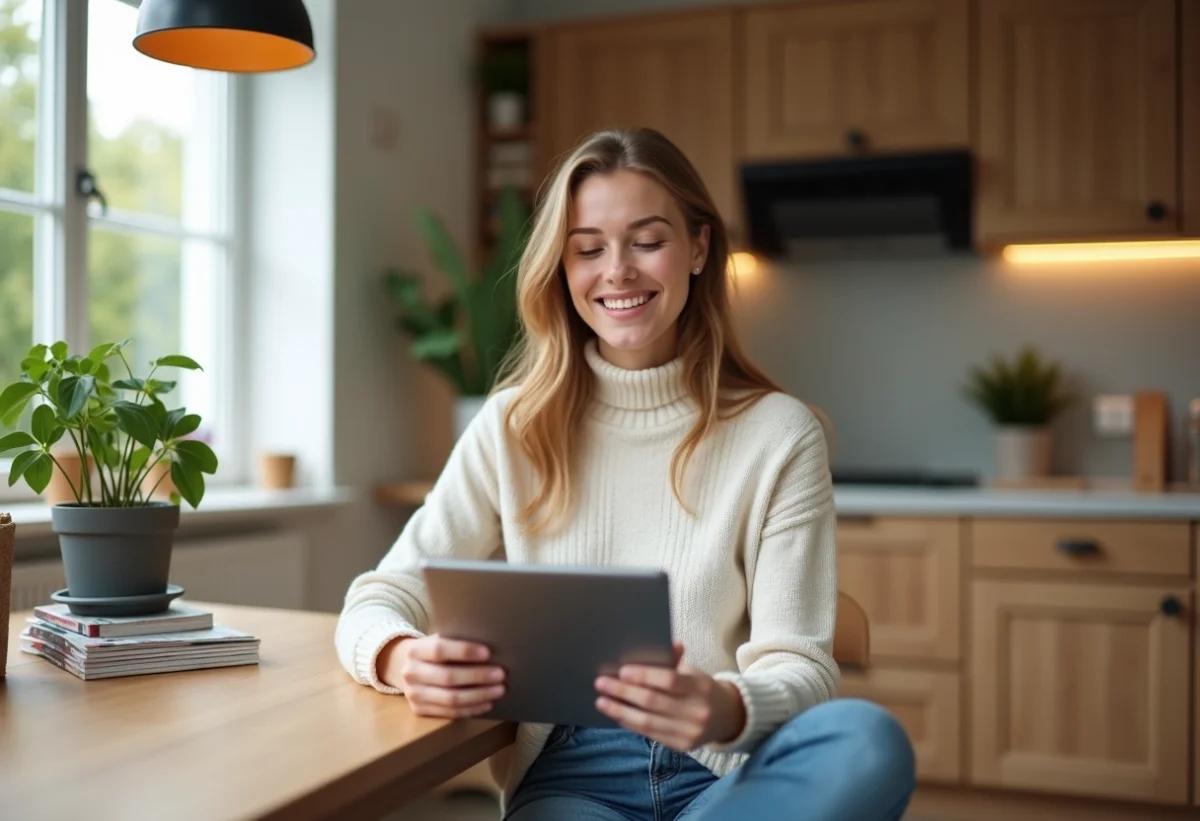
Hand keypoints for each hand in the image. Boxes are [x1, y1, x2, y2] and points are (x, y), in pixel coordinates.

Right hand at [378, 635, 505, 718]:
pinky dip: (471, 709)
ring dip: (478, 695)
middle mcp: (411, 673)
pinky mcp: (419, 710)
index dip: (464, 651)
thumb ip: (456, 642)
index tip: (488, 653)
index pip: (439, 650)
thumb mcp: (437, 640)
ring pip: (450, 699)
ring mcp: (414, 694)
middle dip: (478, 676)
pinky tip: (487, 703)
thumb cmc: (432, 652)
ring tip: (499, 690)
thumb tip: (491, 648)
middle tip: (501, 674)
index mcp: (415, 650)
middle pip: (448, 677)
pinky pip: (450, 713)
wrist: (403, 667)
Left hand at [594, 641, 745, 750]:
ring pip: (647, 722)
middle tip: (601, 683)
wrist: (727, 717)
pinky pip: (650, 734)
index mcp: (700, 687)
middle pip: (652, 702)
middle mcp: (697, 712)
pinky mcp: (681, 747)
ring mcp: (689, 732)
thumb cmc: (702, 688)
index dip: (643, 676)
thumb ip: (673, 661)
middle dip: (623, 692)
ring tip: (601, 702)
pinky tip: (617, 714)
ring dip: (620, 711)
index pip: (668, 680)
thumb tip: (651, 646)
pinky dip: (630, 723)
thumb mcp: (693, 671)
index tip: (621, 671)